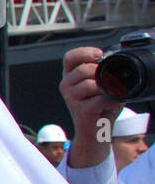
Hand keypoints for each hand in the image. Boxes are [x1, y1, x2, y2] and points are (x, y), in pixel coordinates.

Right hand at [60, 46, 121, 169]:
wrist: (97, 130)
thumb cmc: (100, 106)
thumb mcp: (99, 84)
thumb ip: (104, 72)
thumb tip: (116, 62)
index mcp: (70, 76)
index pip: (70, 57)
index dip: (84, 53)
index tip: (99, 55)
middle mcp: (66, 85)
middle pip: (82, 69)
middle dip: (100, 73)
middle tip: (109, 81)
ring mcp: (71, 98)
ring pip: (90, 84)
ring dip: (106, 89)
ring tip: (111, 95)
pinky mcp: (80, 111)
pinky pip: (99, 100)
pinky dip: (110, 101)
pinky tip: (112, 104)